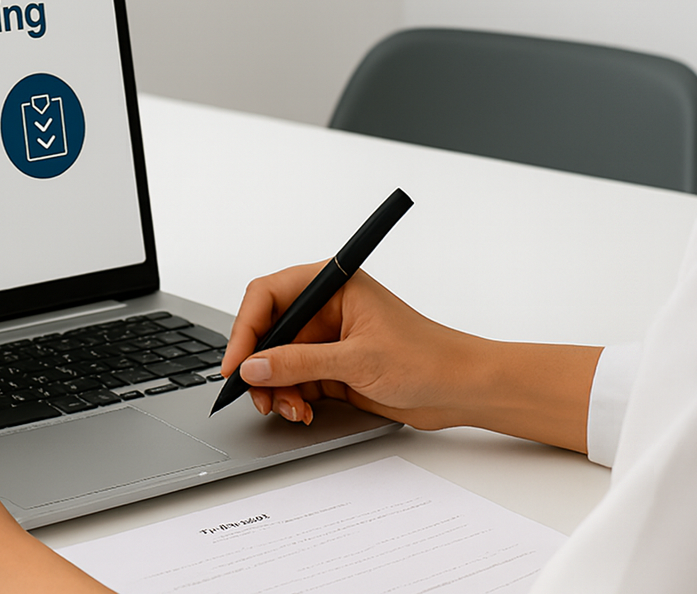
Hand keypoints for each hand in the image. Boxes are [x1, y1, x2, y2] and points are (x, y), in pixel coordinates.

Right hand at [221, 263, 486, 430]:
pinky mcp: (333, 366)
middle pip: (268, 331)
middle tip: (259, 396)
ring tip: (292, 410)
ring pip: (278, 361)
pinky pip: (295, 379)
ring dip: (277, 388)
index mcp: (333, 285)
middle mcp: (326, 307)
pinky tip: (304, 411)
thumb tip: (254, 366)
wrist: (460, 388)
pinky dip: (292, 397)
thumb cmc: (426, 358)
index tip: (236, 363)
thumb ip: (299, 363)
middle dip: (260, 366)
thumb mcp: (356, 360)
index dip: (245, 329)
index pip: (268, 295)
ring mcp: (328, 338)